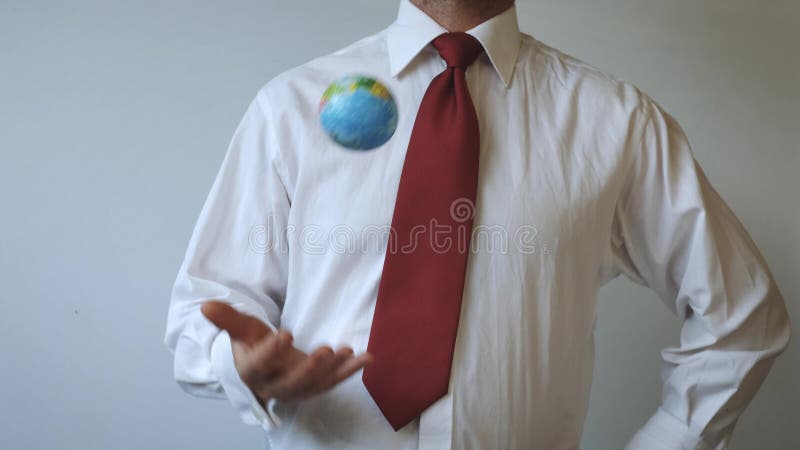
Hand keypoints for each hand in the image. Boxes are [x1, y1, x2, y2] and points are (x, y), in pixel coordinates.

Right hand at [201, 301, 371, 404]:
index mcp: (252, 371)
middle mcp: (274, 385)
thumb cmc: (249, 346)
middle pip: (292, 382)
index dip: (272, 351)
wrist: (257, 369)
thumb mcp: (240, 331)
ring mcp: (296, 388)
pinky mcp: (313, 387)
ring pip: (315, 385)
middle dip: (310, 368)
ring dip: (334, 370)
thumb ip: (227, 319)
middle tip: (325, 350)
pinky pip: (333, 381)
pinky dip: (349, 371)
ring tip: (348, 352)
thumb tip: (205, 306)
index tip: (286, 334)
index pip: (260, 364)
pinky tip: (366, 358)